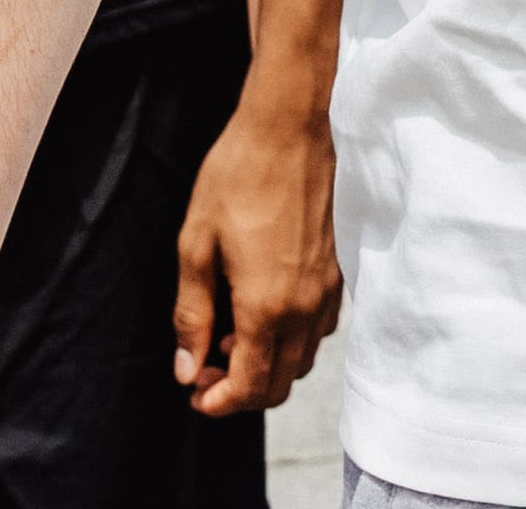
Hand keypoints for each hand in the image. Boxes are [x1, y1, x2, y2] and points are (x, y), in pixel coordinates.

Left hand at [172, 72, 341, 415]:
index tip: (195, 391)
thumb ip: (191, 315)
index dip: (218, 402)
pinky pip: (320, 327)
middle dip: (240, 390)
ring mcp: (327, 287)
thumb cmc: (238, 177)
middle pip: (279, 384)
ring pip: (303, 359)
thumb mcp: (196, 245)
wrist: (290, 124)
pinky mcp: (338, 267)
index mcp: (266, 306)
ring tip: (231, 334)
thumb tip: (187, 369)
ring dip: (268, 363)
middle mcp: (304, 306)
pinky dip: (293, 336)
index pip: (248, 387)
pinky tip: (265, 307)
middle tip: (206, 366)